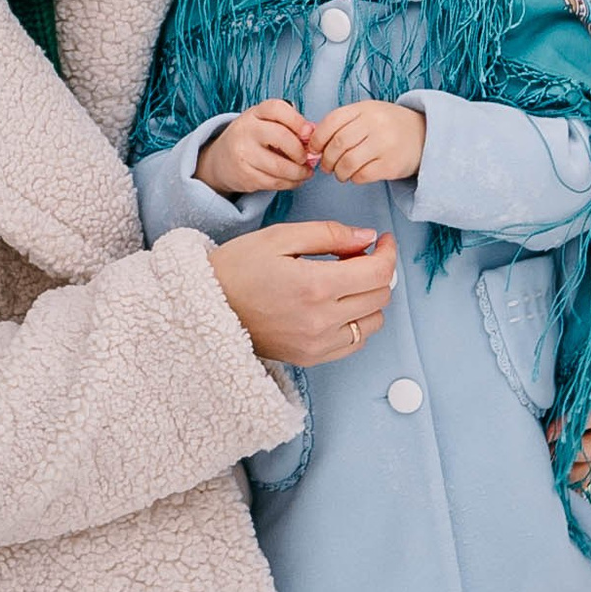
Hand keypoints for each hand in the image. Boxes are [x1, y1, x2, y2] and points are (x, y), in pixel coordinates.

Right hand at [196, 99, 313, 196]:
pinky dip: (291, 183)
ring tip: (306, 172)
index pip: (277, 109)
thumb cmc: (252, 139)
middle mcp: (246, 130)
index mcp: (254, 113)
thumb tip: (314, 133)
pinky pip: (274, 182)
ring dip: (300, 172)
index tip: (309, 132)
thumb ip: (288, 125)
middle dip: (301, 151)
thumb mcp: (265, 123)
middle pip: (282, 137)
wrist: (220, 160)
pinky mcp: (245, 176)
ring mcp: (243, 154)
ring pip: (280, 166)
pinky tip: (295, 180)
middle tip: (308, 157)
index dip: (297, 120)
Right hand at [207, 220, 396, 369]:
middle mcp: (322, 320)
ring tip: (345, 281)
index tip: (382, 240)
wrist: (203, 308)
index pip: (378, 272)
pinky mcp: (311, 357)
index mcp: (315, 285)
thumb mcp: (280, 237)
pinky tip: (337, 306)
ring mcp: (318, 344)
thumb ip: (329, 234)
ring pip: (373, 321)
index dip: (387, 252)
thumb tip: (368, 237)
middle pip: (380, 295)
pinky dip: (357, 322)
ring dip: (369, 297)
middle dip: (378, 270)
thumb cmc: (237, 268)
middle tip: (356, 255)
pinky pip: (354, 342)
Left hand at [311, 97, 426, 189]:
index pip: (332, 121)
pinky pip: (363, 175)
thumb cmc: (388, 126)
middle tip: (327, 166)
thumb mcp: (368, 114)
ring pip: (348, 162)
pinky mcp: (392, 165)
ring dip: (338, 172)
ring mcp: (385, 144)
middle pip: (338, 143)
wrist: (425, 135)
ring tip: (340, 173)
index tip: (314, 149)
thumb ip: (344, 123)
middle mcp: (375, 124)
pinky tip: (355, 176)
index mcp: (365, 109)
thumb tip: (314, 143)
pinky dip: (354, 178)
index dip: (318, 138)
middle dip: (327, 159)